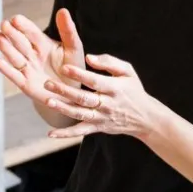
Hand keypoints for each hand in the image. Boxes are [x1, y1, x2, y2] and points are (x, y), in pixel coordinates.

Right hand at [0, 9, 83, 100]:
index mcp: (43, 44)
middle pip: (20, 42)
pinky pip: (15, 76)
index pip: (31, 32)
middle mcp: (32, 55)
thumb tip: (63, 10)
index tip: (15, 19)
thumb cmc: (73, 68)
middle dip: (11, 34)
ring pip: (14, 57)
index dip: (24, 26)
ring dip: (6, 48)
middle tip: (4, 25)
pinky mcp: (25, 84)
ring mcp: (28, 69)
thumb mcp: (74, 48)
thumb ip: (68, 31)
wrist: (73, 94)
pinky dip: (7, 70)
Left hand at [41, 50, 162, 140]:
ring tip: (48, 101)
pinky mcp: (98, 127)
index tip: (64, 67)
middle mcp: (107, 104)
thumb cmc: (133, 90)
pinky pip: (80, 131)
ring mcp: (101, 117)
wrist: (144, 117)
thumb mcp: (128, 72)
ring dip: (63, 108)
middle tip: (48, 83)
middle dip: (65, 91)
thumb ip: (109, 62)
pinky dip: (66, 134)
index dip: (79, 74)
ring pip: (80, 114)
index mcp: (115, 88)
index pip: (94, 81)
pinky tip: (51, 134)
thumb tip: (89, 58)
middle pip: (83, 98)